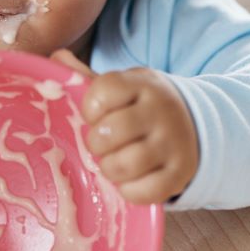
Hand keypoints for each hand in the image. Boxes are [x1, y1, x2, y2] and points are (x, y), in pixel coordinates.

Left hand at [50, 49, 198, 203]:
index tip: (94, 116)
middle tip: (100, 144)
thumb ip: (86, 77)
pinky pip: (144, 191)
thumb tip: (56, 59)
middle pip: (111, 131)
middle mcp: (161, 110)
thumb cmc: (141, 107)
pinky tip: (129, 179)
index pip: (105, 89)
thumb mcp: (122, 87)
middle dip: (96, 142)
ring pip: (125, 164)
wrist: (193, 125)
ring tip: (112, 163)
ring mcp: (173, 143)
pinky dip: (129, 190)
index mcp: (141, 84)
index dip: (90, 107)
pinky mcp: (180, 173)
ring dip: (109, 168)